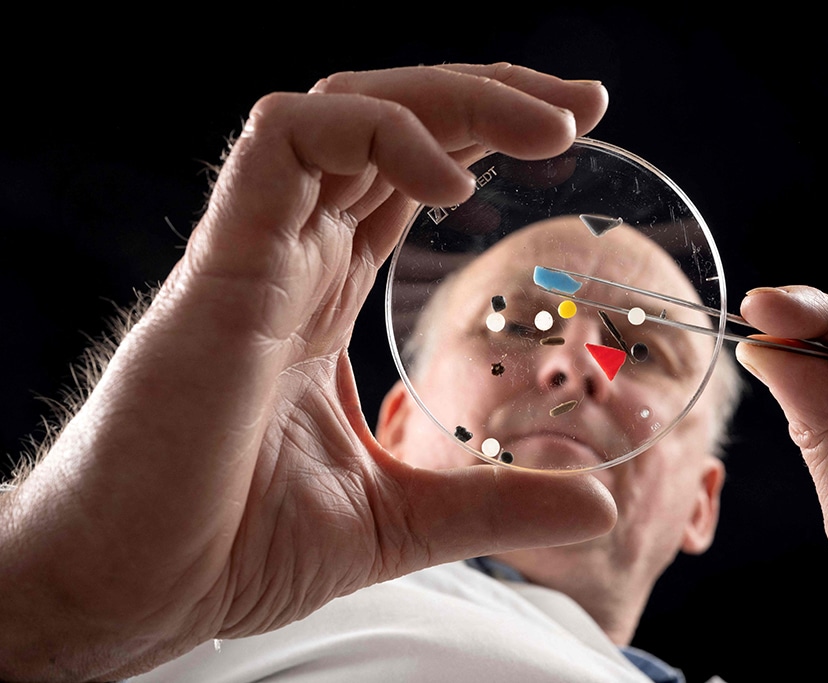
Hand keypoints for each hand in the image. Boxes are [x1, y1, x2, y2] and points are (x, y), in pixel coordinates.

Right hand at [0, 64, 615, 681]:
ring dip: (451, 98)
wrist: (135, 590)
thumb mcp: (399, 517)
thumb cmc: (235, 548)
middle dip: (491, 96)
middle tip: (584, 102)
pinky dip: (374, 133)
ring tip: (547, 126)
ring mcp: (258, 251)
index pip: (408, 178)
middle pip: (392, 124)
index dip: (484, 139)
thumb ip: (494, 504)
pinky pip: (286, 142)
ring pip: (347, 108)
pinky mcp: (225, 262)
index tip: (574, 131)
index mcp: (324, 296)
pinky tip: (450, 184)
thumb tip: (599, 507)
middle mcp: (294, 257)